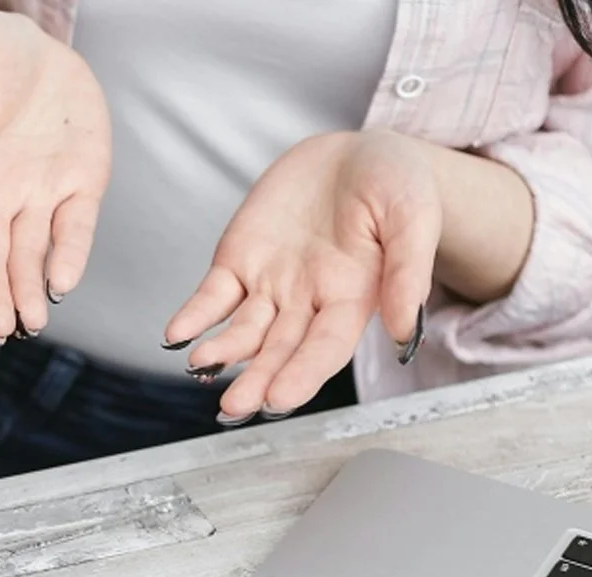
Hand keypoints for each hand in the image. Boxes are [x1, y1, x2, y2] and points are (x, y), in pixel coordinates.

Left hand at [164, 130, 440, 420]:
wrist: (355, 154)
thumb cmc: (395, 185)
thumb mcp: (414, 215)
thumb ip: (408, 271)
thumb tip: (402, 331)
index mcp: (354, 298)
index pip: (326, 347)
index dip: (303, 374)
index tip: (280, 398)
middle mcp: (309, 301)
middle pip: (280, 350)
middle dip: (258, 379)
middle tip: (236, 406)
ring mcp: (271, 285)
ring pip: (243, 331)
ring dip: (223, 352)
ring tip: (202, 364)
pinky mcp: (240, 262)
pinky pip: (212, 296)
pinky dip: (194, 316)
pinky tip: (177, 334)